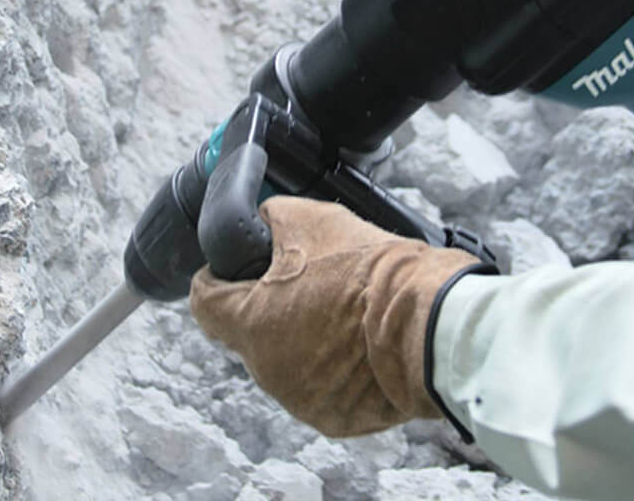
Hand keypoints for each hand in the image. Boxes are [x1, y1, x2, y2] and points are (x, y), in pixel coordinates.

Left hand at [189, 196, 480, 436]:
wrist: (428, 316)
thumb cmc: (372, 271)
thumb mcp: (312, 218)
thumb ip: (273, 216)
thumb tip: (264, 218)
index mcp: (253, 323)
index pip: (205, 302)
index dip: (217, 276)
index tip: (231, 267)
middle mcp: (268, 369)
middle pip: (250, 329)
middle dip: (271, 303)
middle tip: (308, 278)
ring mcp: (301, 398)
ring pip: (286, 357)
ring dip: (302, 333)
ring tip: (342, 306)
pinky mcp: (335, 417)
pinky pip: (319, 384)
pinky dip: (332, 363)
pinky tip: (357, 337)